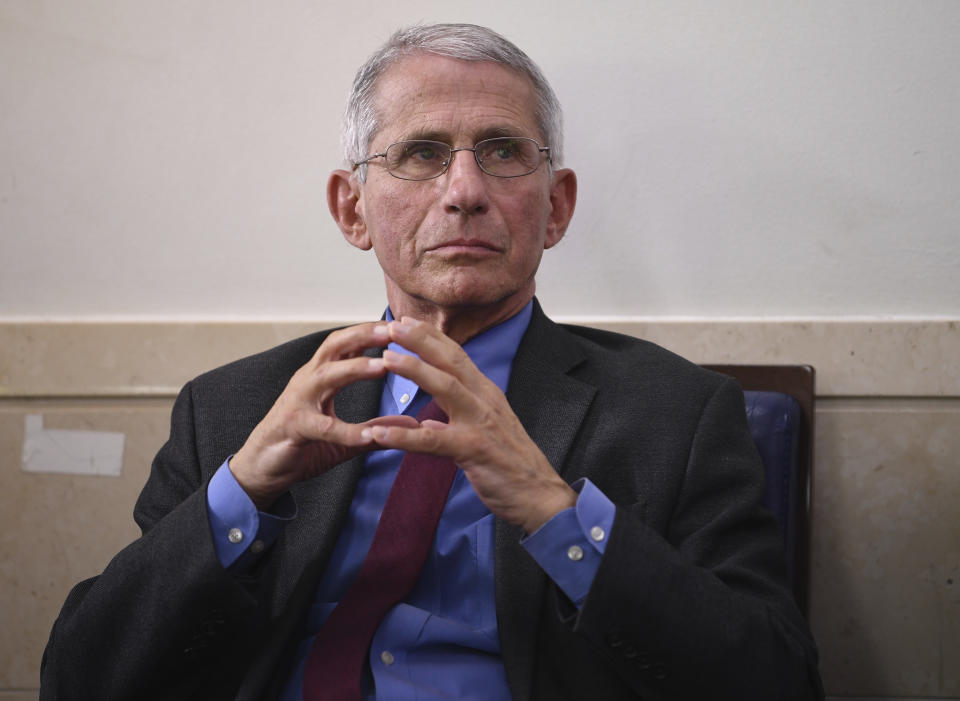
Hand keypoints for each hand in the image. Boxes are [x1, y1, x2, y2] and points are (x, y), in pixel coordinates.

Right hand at [230, 323, 418, 508]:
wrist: (260, 468)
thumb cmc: (299, 444)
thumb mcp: (343, 436)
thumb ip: (374, 428)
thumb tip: (410, 425)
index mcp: (319, 376)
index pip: (346, 344)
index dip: (370, 331)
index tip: (400, 324)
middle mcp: (308, 381)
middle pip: (334, 346)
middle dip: (364, 335)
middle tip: (393, 330)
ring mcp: (298, 401)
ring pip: (326, 375)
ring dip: (355, 368)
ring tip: (384, 366)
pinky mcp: (292, 426)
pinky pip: (322, 427)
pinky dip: (346, 431)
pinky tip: (367, 435)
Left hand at [366, 318, 575, 533]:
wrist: (540, 495)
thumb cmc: (513, 465)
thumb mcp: (487, 431)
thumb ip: (460, 420)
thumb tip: (433, 422)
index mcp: (485, 394)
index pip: (456, 356)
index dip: (431, 337)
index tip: (405, 322)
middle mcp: (484, 401)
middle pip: (450, 361)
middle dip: (420, 340)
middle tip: (391, 326)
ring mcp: (480, 423)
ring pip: (445, 388)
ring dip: (414, 370)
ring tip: (386, 359)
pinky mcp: (473, 450)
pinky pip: (433, 440)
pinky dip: (404, 435)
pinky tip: (380, 433)